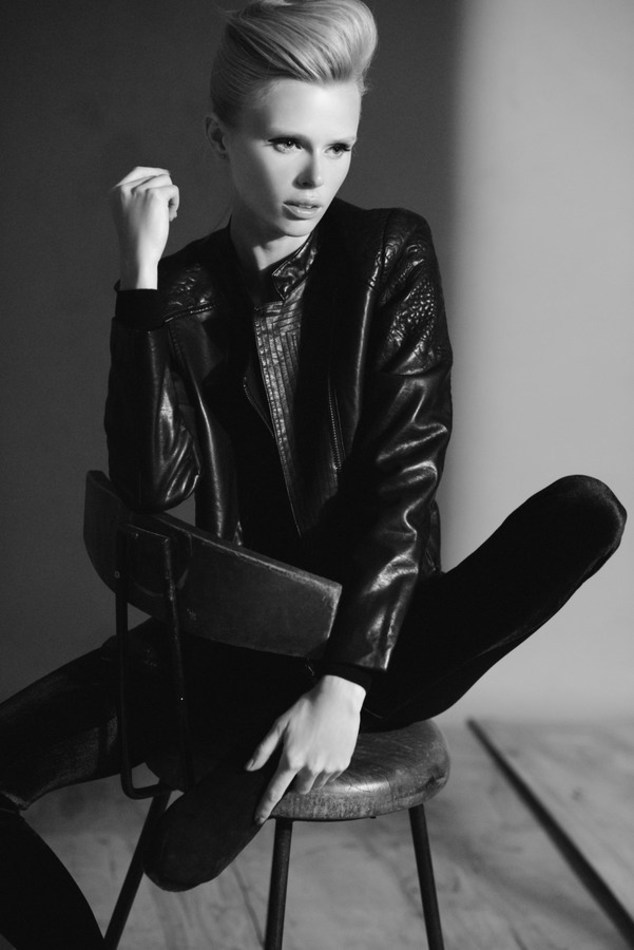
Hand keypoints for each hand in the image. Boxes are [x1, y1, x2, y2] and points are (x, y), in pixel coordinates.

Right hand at [109, 166, 179, 287]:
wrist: (138, 255)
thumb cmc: (138, 240)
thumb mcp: (132, 214)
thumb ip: (139, 196)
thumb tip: (164, 177)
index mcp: (116, 192)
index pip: (139, 172)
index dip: (154, 174)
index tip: (166, 178)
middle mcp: (125, 189)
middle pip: (154, 175)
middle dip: (163, 191)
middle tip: (166, 212)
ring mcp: (139, 191)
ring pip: (165, 180)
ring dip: (170, 197)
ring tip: (168, 216)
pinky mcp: (154, 195)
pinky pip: (173, 189)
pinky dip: (175, 202)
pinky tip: (171, 217)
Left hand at [246, 675, 364, 823]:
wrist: (338, 698)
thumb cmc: (306, 708)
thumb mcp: (280, 725)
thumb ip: (264, 749)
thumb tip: (249, 768)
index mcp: (292, 759)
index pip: (275, 791)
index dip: (265, 806)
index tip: (257, 818)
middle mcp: (311, 768)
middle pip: (298, 790)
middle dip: (293, 782)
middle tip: (295, 762)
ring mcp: (328, 768)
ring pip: (314, 785)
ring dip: (309, 778)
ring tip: (311, 754)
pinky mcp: (342, 765)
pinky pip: (329, 778)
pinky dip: (323, 772)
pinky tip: (323, 752)